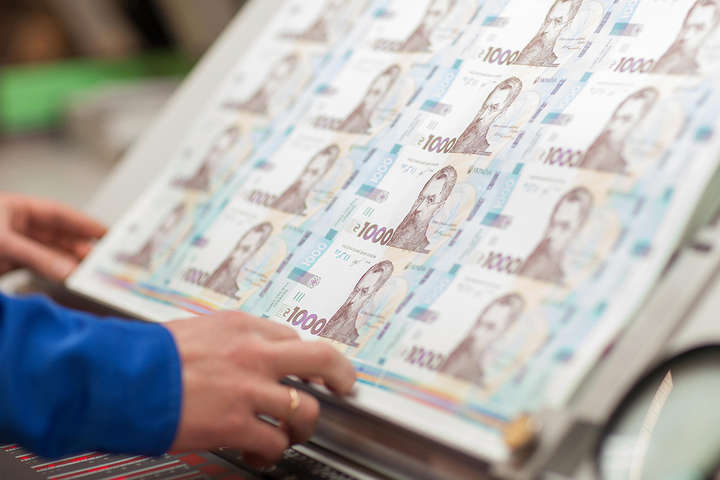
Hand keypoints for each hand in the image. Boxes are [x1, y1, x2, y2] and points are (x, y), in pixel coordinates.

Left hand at [0, 193, 105, 280]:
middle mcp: (18, 226)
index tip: (106, 232)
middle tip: (101, 258)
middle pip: (59, 236)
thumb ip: (36, 256)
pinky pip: (40, 268)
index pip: (59, 213)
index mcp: (16, 208)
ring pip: (52, 254)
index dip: (84, 222)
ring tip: (87, 272)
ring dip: (70, 263)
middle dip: (81, 247)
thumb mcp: (3, 243)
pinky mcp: (10, 265)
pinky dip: (55, 273)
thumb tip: (66, 269)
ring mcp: (15, 247)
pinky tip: (68, 277)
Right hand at [165, 311, 355, 465]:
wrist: (116, 376)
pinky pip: (274, 442)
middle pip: (321, 358)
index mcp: (242, 326)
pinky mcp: (235, 423)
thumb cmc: (147, 354)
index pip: (292, 336)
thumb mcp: (196, 330)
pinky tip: (259, 451)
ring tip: (291, 433)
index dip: (305, 356)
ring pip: (304, 409)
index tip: (311, 368)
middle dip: (340, 374)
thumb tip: (245, 351)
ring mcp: (248, 389)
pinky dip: (272, 451)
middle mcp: (253, 353)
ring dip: (302, 426)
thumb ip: (229, 339)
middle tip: (344, 386)